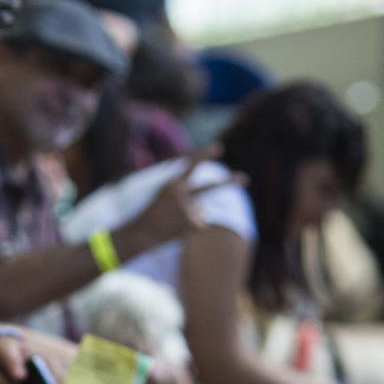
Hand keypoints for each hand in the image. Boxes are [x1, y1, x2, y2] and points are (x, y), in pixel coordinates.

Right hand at [125, 145, 247, 248]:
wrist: (138, 235)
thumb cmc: (149, 217)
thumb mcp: (163, 200)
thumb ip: (187, 198)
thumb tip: (206, 207)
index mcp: (171, 184)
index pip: (190, 165)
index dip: (204, 155)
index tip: (218, 148)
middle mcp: (181, 194)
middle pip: (211, 188)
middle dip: (229, 183)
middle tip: (245, 179)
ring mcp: (187, 208)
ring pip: (199, 211)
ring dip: (190, 217)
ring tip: (176, 222)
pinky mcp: (191, 223)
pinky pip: (198, 224)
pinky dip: (188, 228)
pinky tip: (174, 231)